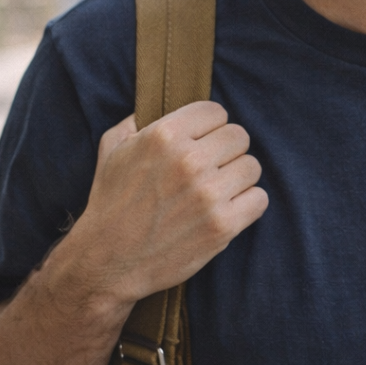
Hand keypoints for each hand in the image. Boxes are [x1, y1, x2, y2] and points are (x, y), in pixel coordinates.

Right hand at [69, 102, 267, 304]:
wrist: (105, 262)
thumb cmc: (110, 202)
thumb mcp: (113, 148)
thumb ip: (139, 119)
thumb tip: (162, 102)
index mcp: (165, 135)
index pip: (216, 112)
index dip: (209, 127)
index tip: (200, 142)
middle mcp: (189, 161)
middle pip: (239, 136)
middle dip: (226, 151)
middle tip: (210, 169)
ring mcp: (208, 195)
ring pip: (252, 167)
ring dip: (237, 178)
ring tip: (216, 191)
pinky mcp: (222, 226)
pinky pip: (259, 199)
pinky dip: (247, 205)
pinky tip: (227, 210)